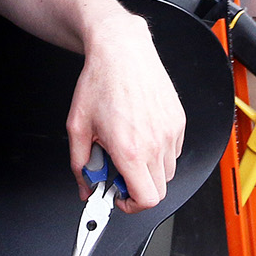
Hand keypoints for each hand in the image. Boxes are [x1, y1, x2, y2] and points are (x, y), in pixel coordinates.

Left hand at [65, 13, 184, 212]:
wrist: (121, 50)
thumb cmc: (99, 82)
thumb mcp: (77, 127)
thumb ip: (80, 165)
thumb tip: (86, 186)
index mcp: (130, 149)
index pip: (146, 200)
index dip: (131, 205)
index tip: (119, 196)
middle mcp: (155, 143)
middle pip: (158, 190)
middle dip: (137, 187)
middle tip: (118, 170)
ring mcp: (170, 131)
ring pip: (167, 171)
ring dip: (149, 169)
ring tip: (129, 147)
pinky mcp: (178, 120)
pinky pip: (173, 150)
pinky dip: (159, 151)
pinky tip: (140, 132)